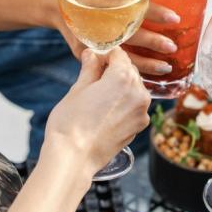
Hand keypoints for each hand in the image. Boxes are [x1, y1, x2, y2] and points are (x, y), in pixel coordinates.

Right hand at [43, 47, 151, 174]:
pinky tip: (107, 111)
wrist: (74, 158)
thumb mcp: (77, 89)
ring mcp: (142, 110)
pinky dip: (125, 103)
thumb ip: (90, 69)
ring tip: (100, 97)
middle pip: (129, 70)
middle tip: (94, 78)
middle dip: (114, 70)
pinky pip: (135, 105)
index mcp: (122, 77)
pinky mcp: (140, 125)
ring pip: (134, 88)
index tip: (94, 59)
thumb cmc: (70, 123)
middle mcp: (138, 91)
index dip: (104, 55)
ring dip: (121, 87)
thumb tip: (92, 54)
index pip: (118, 54)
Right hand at [53, 1, 180, 75]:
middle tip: (172, 47)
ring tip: (166, 67)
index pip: (136, 6)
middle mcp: (99, 21)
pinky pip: (110, 64)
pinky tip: (146, 76)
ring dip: (145, 63)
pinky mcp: (87, 51)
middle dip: (153, 43)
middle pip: (131, 34)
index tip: (175, 18)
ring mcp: (92, 39)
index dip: (157, 12)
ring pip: (122, 55)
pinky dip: (128, 70)